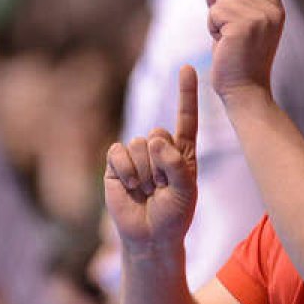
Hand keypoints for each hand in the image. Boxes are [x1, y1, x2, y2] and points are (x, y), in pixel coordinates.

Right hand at [104, 66, 198, 245]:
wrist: (151, 236)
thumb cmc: (174, 214)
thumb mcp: (186, 189)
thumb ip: (175, 162)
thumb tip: (154, 138)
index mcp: (182, 151)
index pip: (186, 118)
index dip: (186, 93)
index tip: (187, 67)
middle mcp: (159, 148)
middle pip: (158, 133)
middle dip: (161, 164)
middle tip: (162, 187)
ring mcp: (137, 155)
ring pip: (139, 144)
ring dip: (144, 173)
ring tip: (148, 190)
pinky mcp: (116, 163)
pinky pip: (118, 152)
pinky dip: (127, 171)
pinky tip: (131, 187)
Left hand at [206, 0, 284, 103]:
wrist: (245, 90)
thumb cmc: (237, 61)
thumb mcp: (230, 26)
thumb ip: (223, 2)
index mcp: (273, 8)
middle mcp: (271, 8)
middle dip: (221, 9)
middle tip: (232, 37)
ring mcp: (260, 15)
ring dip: (215, 20)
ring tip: (230, 43)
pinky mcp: (244, 24)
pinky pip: (214, 12)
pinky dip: (212, 28)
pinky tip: (225, 45)